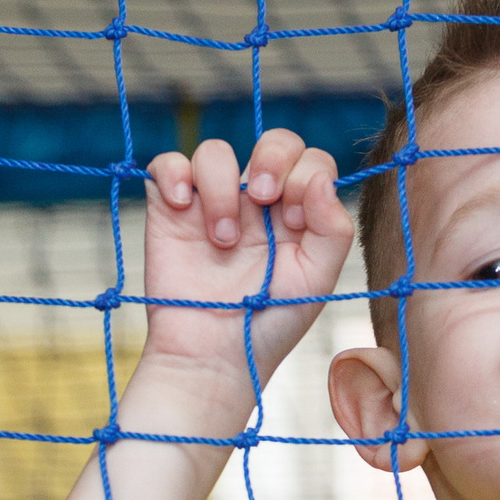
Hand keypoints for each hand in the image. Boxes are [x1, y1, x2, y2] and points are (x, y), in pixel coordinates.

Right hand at [142, 130, 354, 395]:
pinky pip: (167, 164)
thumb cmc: (267, 324)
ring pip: (215, 151)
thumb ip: (332, 229)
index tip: (295, 221)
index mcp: (294, 214)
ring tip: (222, 239)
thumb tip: (319, 178)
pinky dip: (174, 174)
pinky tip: (182, 206)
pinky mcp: (170, 211)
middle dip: (272, 159)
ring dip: (222, 187)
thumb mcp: (315, 281)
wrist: (212, 357)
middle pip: (271, 142)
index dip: (305, 175)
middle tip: (263, 199)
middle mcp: (254, 203)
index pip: (310, 161)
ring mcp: (211, 203)